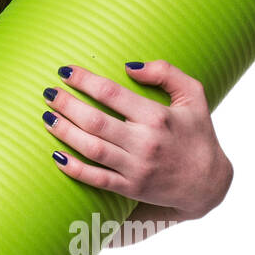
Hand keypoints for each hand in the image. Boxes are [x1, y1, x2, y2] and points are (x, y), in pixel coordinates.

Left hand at [42, 60, 232, 219]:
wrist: (208, 183)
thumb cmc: (197, 133)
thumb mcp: (194, 96)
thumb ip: (166, 73)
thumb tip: (129, 66)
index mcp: (157, 116)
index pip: (111, 93)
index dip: (84, 80)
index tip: (65, 71)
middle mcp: (145, 142)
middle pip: (95, 121)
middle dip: (66, 105)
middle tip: (48, 93)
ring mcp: (137, 168)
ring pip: (91, 149)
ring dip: (64, 132)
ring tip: (46, 118)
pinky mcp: (130, 188)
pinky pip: (96, 179)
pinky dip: (74, 169)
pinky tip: (57, 156)